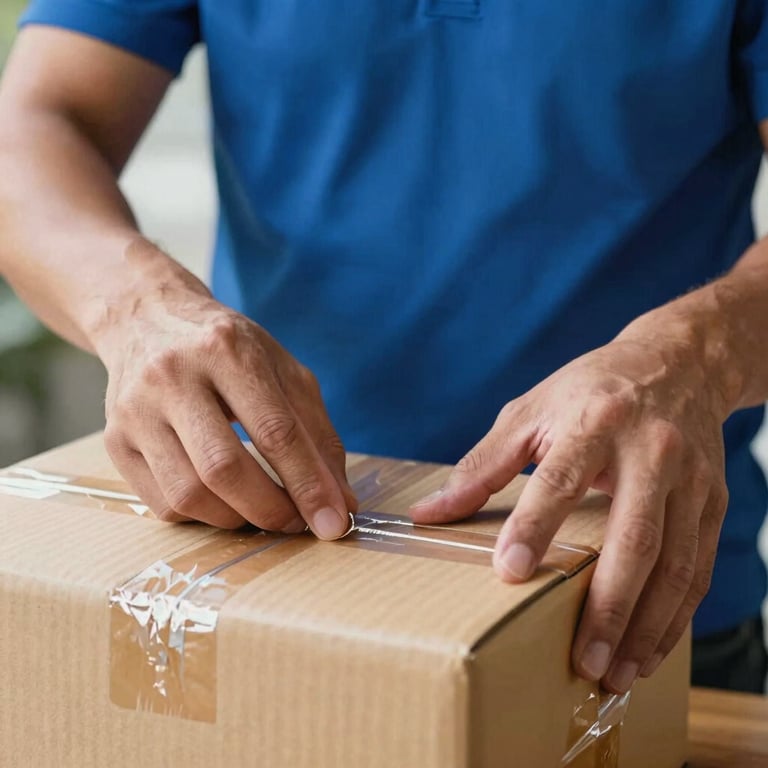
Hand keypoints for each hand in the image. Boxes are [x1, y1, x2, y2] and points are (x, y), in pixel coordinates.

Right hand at [94, 242, 355, 537]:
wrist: (148, 319)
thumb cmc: (228, 350)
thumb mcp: (283, 371)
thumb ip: (317, 434)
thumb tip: (341, 502)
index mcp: (226, 349)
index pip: (274, 430)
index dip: (308, 484)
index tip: (333, 521)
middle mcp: (174, 376)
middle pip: (223, 468)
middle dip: (270, 510)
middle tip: (296, 522)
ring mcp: (136, 410)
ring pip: (189, 493)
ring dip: (237, 518)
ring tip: (260, 509)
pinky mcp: (115, 440)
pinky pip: (163, 503)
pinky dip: (203, 515)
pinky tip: (221, 498)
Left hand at [409, 316, 728, 693]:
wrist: (679, 362)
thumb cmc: (590, 389)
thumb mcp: (530, 411)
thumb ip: (483, 464)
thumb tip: (430, 513)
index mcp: (596, 421)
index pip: (560, 479)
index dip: (534, 525)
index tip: (509, 572)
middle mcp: (652, 450)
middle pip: (634, 537)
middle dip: (609, 606)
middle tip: (583, 661)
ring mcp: (691, 479)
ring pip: (676, 565)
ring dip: (648, 627)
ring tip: (616, 673)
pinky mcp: (713, 500)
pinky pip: (699, 568)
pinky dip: (677, 616)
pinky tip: (651, 648)